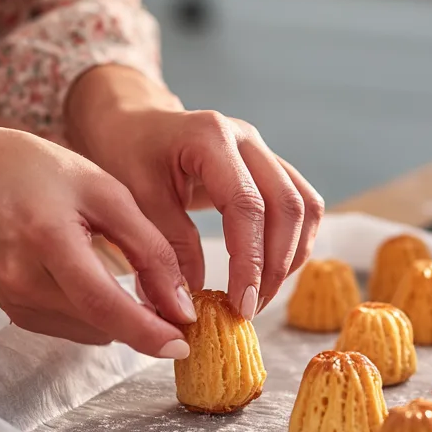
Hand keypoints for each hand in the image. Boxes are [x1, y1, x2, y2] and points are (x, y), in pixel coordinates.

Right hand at [0, 121, 196, 356]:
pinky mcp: (17, 312)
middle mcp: (25, 280)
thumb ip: (147, 245)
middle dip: (147, 324)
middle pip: (101, 323)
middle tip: (181, 309)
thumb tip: (180, 303)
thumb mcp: (102, 190)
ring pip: (93, 330)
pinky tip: (101, 280)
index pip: (103, 303)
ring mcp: (16, 301)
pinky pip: (75, 325)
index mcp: (48, 239)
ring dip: (124, 317)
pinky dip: (99, 312)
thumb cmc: (36, 172)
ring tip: (143, 286)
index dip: (147, 330)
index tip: (184, 344)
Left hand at [66, 67, 324, 317]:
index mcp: (210, 137)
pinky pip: (301, 206)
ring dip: (290, 257)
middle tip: (250, 309)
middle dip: (274, 266)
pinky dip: (293, 243)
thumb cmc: (127, 153)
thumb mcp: (135, 198)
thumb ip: (167, 245)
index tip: (241, 304)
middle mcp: (247, 139)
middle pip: (288, 206)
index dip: (249, 260)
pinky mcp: (269, 167)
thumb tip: (193, 301)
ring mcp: (263, 151)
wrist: (132, 122)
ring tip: (262, 295)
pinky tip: (270, 272)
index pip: (247, 205)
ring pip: (304, 207)